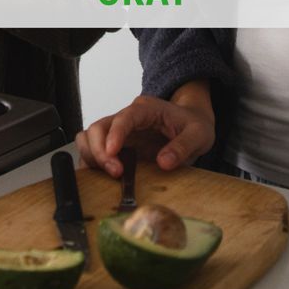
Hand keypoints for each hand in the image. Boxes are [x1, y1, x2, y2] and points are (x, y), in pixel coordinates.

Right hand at [75, 88, 215, 176]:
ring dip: (92, 158)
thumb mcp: (199, 135)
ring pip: (89, 138)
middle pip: (98, 127)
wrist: (192, 122)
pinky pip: (94, 152)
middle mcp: (127, 117)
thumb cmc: (194, 125)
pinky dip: (93, 166)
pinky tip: (105, 179)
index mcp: (146, 109)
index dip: (115, 135)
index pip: (124, 118)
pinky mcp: (117, 145)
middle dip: (99, 151)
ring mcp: (119, 131)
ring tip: (111, 176)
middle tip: (115, 173)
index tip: (113, 155)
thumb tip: (163, 162)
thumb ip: (183, 146)